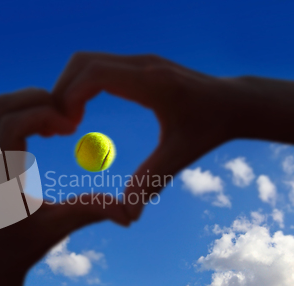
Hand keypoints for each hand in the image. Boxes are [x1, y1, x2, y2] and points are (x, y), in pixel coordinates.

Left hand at [0, 87, 129, 277]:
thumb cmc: (23, 249)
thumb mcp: (58, 228)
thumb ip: (91, 213)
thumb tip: (130, 213)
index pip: (11, 125)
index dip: (43, 115)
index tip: (70, 127)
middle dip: (35, 99)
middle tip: (66, 116)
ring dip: (28, 104)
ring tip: (58, 123)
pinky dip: (23, 114)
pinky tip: (46, 131)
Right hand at [52, 52, 245, 220]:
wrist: (232, 102)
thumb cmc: (209, 129)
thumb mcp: (179, 157)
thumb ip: (150, 183)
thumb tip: (127, 216)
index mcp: (151, 84)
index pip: (94, 74)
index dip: (70, 97)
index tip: (67, 127)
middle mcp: (142, 64)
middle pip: (81, 63)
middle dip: (61, 92)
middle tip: (63, 127)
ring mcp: (138, 61)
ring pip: (84, 61)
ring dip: (69, 88)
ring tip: (70, 122)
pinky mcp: (136, 64)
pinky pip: (94, 67)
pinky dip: (80, 86)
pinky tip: (82, 113)